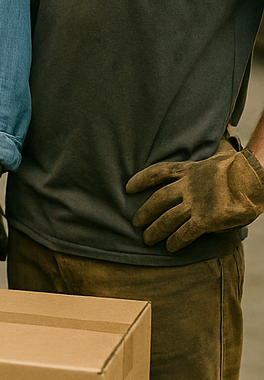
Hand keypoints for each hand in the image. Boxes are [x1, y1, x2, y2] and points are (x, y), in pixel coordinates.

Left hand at [126, 133, 263, 251]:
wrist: (255, 180)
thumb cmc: (242, 167)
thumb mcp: (222, 153)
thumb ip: (216, 150)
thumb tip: (224, 132)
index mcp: (189, 170)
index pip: (158, 173)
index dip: (141, 179)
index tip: (128, 187)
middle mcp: (188, 187)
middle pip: (158, 200)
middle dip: (145, 212)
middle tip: (135, 222)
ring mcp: (195, 203)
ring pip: (167, 219)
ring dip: (155, 230)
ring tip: (147, 239)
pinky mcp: (205, 219)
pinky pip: (184, 232)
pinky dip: (176, 240)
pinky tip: (170, 247)